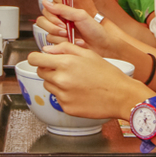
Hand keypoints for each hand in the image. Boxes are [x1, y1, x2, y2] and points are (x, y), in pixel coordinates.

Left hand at [29, 43, 145, 119]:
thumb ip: (65, 48)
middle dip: (48, 69)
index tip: (40, 59)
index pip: (34, 59)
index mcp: (65, 63)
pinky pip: (58, 98)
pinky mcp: (66, 108)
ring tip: (75, 81)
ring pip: (48, 86)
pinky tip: (79, 92)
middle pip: (40, 72)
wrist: (121, 96)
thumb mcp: (88, 53)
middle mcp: (60, 80)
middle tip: (65, 69)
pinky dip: (65, 95)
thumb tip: (47, 50)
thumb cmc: (108, 74)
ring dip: (56, 82)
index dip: (36, 57)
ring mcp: (62, 95)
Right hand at [38, 0, 113, 54]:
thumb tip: (46, 2)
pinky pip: (54, 45)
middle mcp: (61, 22)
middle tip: (65, 31)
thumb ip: (62, 8)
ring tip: (75, 38)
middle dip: (54, 29)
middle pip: (42, 22)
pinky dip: (65, 45)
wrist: (104, 44)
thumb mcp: (80, 15)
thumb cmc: (95, 29)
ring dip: (62, 38)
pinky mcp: (62, 45)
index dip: (51, 18)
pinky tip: (76, 44)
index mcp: (65, 12)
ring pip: (48, 35)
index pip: (47, 11)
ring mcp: (61, 34)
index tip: (62, 23)